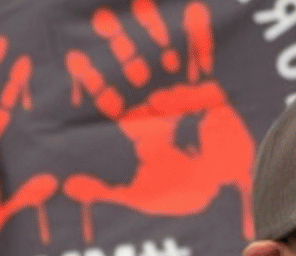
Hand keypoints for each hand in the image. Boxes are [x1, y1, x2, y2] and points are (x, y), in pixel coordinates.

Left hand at [62, 0, 254, 241]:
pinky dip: (199, 38)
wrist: (228, 190)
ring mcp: (184, 93)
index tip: (75, 58)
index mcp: (137, 124)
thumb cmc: (186, 192)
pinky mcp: (211, 91)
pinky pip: (203, 60)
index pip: (109, 96)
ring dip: (152, 31)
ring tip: (141, 3)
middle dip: (119, 43)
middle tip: (102, 17)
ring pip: (164, 57)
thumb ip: (105, 190)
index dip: (93, 78)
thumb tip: (67, 186)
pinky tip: (194, 12)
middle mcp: (157, 102)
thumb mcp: (141, 195)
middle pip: (133, 66)